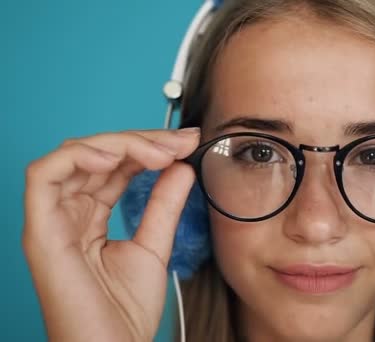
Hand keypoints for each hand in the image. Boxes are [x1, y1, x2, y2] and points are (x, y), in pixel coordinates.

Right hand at [22, 128, 200, 341]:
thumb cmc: (125, 311)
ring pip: (73, 156)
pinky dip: (78, 157)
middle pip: (97, 155)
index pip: (115, 167)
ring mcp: (52, 221)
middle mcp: (68, 214)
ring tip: (156, 151)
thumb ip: (164, 205)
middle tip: (180, 143)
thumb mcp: (154, 246)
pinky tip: (115, 156)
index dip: (149, 148)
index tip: (186, 144)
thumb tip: (181, 166)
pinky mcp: (40, 231)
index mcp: (90, 217)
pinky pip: (43, 176)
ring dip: (117, 144)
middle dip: (142, 142)